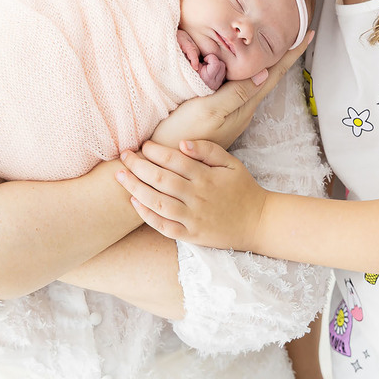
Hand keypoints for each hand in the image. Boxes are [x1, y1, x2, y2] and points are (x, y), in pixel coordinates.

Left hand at [115, 139, 265, 249]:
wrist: (258, 222)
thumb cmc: (242, 188)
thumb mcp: (231, 163)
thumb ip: (208, 150)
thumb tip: (182, 142)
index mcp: (207, 177)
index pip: (174, 160)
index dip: (155, 151)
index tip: (142, 145)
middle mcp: (197, 197)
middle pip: (161, 179)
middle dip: (138, 166)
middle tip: (123, 156)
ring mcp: (193, 218)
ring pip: (158, 203)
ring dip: (136, 188)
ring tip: (120, 177)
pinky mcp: (191, 235)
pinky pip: (164, 227)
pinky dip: (147, 215)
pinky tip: (134, 203)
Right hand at [151, 31, 312, 149]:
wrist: (161, 161)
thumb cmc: (181, 134)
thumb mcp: (209, 110)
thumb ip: (236, 92)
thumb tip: (264, 72)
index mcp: (244, 106)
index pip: (273, 74)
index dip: (291, 54)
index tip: (308, 34)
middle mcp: (242, 110)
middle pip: (266, 76)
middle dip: (280, 55)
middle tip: (295, 31)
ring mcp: (229, 114)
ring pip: (250, 82)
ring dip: (262, 63)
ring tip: (272, 42)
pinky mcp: (215, 115)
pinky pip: (235, 88)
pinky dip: (242, 72)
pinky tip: (237, 65)